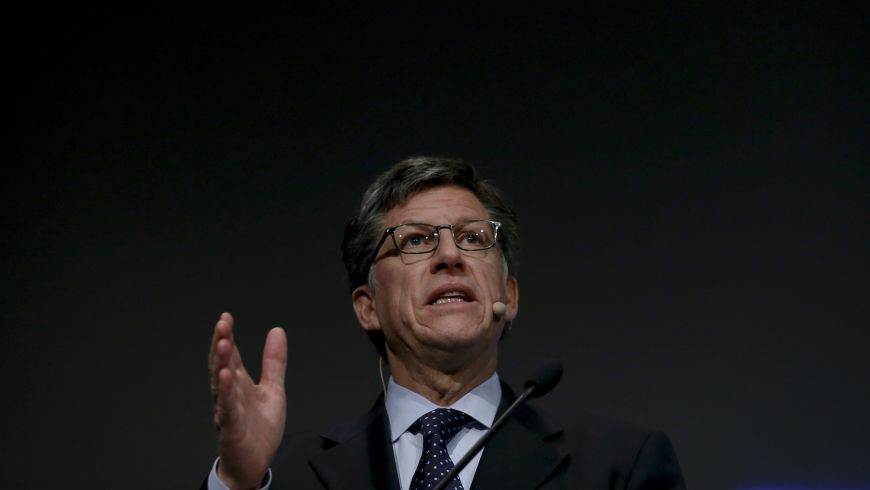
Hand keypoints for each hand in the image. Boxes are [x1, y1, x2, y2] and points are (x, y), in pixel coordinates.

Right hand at [208, 312, 286, 489]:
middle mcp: (230, 394)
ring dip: (222, 363)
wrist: (255, 464)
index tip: (226, 316)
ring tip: (224, 343)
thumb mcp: (273, 390)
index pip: (233, 356)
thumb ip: (274, 362)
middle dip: (222, 344)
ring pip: (221, 384)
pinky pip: (226, 408)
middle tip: (222, 323)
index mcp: (239, 384)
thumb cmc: (259, 429)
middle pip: (223, 365)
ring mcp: (228, 410)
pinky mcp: (230, 428)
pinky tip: (224, 377)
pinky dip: (225, 393)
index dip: (229, 336)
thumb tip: (277, 331)